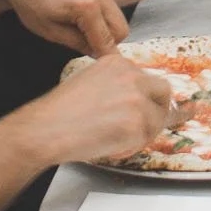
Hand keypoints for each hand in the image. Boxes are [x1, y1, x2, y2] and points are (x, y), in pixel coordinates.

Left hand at [0, 0, 127, 55]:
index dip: (104, 56)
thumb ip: (80, 44)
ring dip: (104, 25)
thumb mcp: (51, 32)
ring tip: (80, 25)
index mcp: (87, 6)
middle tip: (88, 45)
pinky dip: (100, 9)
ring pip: (117, 14)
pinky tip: (79, 8)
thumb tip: (99, 54)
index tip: (103, 67)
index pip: (108, 41)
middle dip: (108, 41)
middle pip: (121, 28)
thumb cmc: (30, 2)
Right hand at [26, 53, 182, 166]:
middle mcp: (131, 76)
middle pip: (163, 92)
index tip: (160, 103)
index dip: (150, 96)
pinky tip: (112, 146)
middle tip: (147, 125)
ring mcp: (137, 100)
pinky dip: (132, 146)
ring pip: (157, 119)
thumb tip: (134, 101)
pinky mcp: (137, 124)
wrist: (46, 128)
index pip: (147, 77)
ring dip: (143, 133)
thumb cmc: (60, 112)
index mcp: (118, 63)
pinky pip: (145, 139)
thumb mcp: (89, 82)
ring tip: (116, 139)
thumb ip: (115, 85)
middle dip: (160, 110)